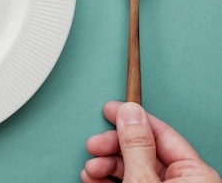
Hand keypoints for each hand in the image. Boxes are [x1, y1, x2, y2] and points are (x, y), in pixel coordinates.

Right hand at [82, 101, 220, 182]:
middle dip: (112, 147)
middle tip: (94, 145)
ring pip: (132, 168)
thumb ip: (136, 145)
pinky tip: (93, 178)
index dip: (131, 119)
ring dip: (105, 165)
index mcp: (195, 173)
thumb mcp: (143, 180)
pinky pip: (128, 182)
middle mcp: (183, 182)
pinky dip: (107, 180)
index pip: (161, 133)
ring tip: (90, 169)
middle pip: (142, 151)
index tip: (110, 109)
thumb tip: (130, 113)